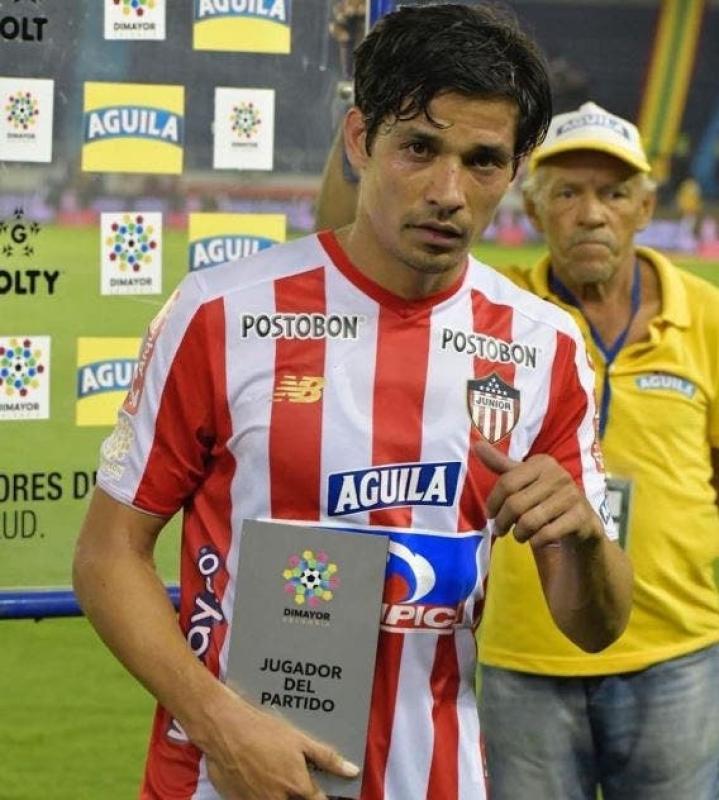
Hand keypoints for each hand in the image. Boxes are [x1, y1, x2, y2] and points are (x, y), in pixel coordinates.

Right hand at [198, 685, 358, 799]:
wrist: (224, 729)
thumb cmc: (264, 731)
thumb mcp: (299, 740)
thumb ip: (327, 758)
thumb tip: (352, 771)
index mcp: (297, 787)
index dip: (323, 798)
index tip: (321, 791)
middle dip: (299, 794)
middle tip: (294, 779)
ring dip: (279, 793)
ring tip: (274, 774)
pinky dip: (259, 793)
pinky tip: (257, 778)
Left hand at [474, 439, 602, 548]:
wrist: (580, 520)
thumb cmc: (544, 497)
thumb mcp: (522, 479)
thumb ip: (500, 464)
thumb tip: (477, 445)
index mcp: (542, 463)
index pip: (507, 483)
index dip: (493, 502)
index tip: (490, 515)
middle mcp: (559, 475)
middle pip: (516, 504)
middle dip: (503, 522)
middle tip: (500, 530)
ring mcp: (572, 496)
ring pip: (530, 521)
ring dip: (519, 534)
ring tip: (519, 536)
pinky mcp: (581, 517)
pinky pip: (547, 534)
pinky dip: (536, 541)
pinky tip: (536, 540)